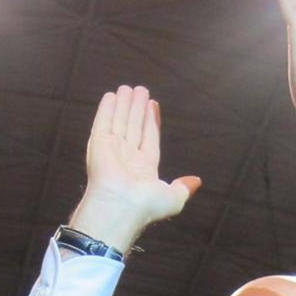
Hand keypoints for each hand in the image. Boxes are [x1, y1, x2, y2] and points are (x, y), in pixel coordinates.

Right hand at [67, 86, 200, 253]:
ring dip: (124, 105)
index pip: (149, 140)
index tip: (153, 105)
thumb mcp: (174, 198)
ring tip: (128, 88)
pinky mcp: (98, 145)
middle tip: (140, 90)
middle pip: (133, 128)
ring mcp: (112, 151)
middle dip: (137, 110)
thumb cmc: (145, 206)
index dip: (151, 123)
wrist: (120, 207)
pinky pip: (103, 122)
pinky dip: (107, 109)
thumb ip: (184, 187)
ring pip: (120, 122)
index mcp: (144, 171)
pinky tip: (111, 96)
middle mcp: (127, 160)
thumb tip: (196, 181)